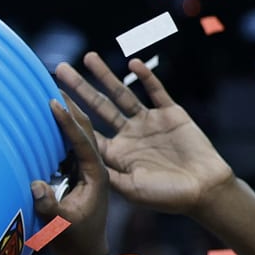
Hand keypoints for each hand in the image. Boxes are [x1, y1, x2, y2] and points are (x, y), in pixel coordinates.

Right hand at [30, 95, 111, 254]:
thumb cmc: (76, 241)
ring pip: (78, 133)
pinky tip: (47, 116)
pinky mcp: (77, 172)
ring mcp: (87, 168)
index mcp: (97, 176)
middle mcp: (95, 167)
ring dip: (68, 111)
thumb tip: (36, 184)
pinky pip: (69, 145)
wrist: (87, 253)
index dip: (68, 122)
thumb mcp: (62, 226)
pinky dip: (60, 128)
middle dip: (73, 104)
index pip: (83, 141)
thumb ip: (50, 206)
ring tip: (52, 89)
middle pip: (85, 128)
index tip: (55, 101)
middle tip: (57, 80)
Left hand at [54, 53, 234, 217]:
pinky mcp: (170, 114)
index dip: (69, 116)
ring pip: (122, 94)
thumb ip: (108, 175)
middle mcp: (128, 135)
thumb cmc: (167, 197)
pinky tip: (132, 64)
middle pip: (97, 107)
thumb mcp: (131, 189)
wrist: (204, 190)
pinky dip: (145, 78)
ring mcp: (148, 123)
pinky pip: (156, 92)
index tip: (49, 100)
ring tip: (88, 57)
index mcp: (115, 154)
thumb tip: (82, 164)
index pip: (86, 130)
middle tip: (59, 70)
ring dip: (105, 76)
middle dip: (79, 88)